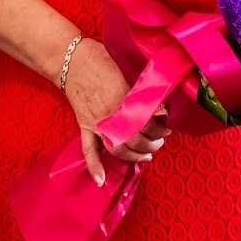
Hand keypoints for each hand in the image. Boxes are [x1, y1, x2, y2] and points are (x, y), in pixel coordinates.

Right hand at [63, 38, 169, 184]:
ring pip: (118, 149)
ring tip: (146, 156)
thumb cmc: (102, 59)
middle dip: (152, 144)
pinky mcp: (85, 125)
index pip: (148, 122)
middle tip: (160, 142)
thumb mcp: (127, 71)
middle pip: (136, 139)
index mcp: (124, 99)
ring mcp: (97, 123)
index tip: (168, 127)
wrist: (73, 59)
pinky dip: (94, 166)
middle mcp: (112, 115)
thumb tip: (160, 105)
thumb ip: (142, 90)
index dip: (160, 128)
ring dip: (134, 157)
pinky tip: (101, 180)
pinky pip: (88, 149)